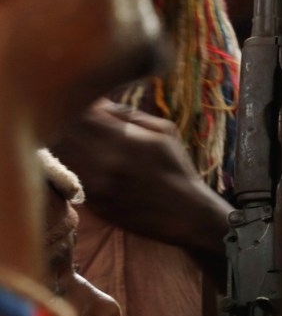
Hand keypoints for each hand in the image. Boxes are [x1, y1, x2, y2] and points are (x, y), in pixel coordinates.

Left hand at [50, 101, 231, 261]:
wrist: (182, 213)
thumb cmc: (176, 167)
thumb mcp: (164, 131)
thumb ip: (128, 115)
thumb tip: (97, 101)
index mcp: (126, 141)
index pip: (83, 114)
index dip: (81, 106)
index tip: (88, 106)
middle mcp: (106, 163)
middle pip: (67, 134)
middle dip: (71, 125)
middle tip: (84, 124)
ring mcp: (96, 186)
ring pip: (64, 156)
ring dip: (70, 146)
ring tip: (89, 145)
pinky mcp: (91, 203)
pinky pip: (71, 177)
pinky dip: (76, 167)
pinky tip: (95, 167)